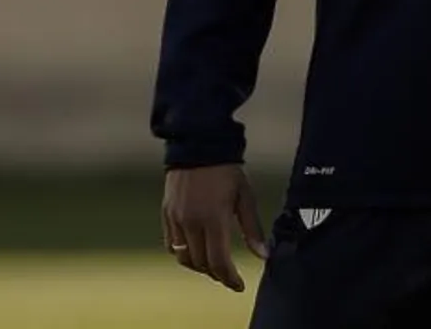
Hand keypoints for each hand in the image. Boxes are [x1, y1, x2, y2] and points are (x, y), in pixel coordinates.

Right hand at [162, 164, 268, 291]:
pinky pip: (172, 245)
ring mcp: (176, 219)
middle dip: (217, 274)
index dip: (230, 278)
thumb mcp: (245, 197)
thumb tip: (264, 254)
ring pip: (184, 258)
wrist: (199, 146)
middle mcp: (191, 223)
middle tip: (229, 276)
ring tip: (214, 265)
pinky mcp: (166, 214)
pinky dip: (184, 254)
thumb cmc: (227, 170)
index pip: (219, 261)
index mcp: (214, 219)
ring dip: (199, 267)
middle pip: (201, 264)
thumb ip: (253, 229)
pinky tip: (196, 251)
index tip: (239, 285)